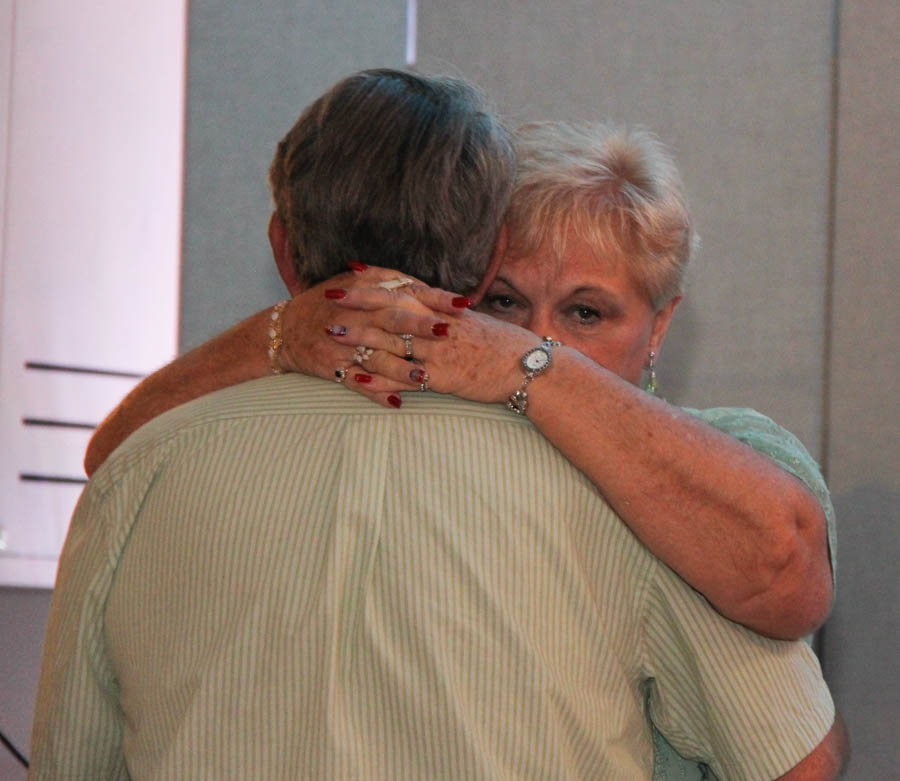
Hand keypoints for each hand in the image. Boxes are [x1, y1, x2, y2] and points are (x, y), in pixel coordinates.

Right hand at [278, 266, 471, 406]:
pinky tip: (396, 402)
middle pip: (392, 321)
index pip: (406, 293)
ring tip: (425, 377)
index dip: (435, 299)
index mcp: (365, 291)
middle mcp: (356, 316)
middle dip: (420, 327)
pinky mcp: (333, 367)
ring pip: (377, 357)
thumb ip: (388, 281)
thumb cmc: (327, 303)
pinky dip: (375, 393)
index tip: (463, 304)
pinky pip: (356, 383)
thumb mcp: (353, 283)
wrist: (283, 330)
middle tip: (447, 333)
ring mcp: (344, 344)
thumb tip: (424, 285)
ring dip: (401, 368)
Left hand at [324, 277, 542, 404]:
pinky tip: (355, 378)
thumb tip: (434, 309)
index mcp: (446, 311)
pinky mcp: (442, 377)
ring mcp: (439, 351)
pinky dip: (378, 379)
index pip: (406, 289)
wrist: (530, 368)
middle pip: (392, 309)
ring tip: (332, 333)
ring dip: (360, 338)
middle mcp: (439, 326)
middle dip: (359, 302)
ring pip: (392, 341)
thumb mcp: (475, 324)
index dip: (378, 280)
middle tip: (329, 295)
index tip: (352, 271)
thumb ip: (450, 316)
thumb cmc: (504, 347)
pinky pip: (404, 379)